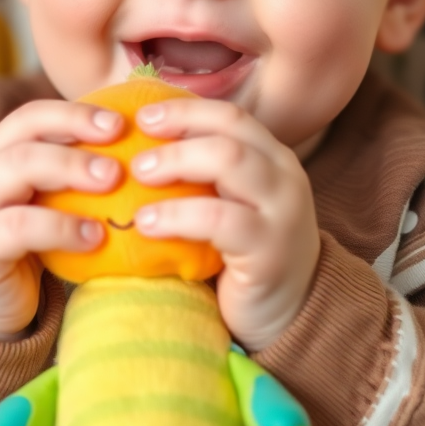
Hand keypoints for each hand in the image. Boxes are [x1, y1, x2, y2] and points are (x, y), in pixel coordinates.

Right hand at [0, 100, 121, 338]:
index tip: (120, 123)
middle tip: (120, 154)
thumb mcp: (44, 206)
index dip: (73, 114)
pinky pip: (18, 226)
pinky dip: (61, 227)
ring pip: (17, 167)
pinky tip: (94, 237)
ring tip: (112, 185)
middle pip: (24, 134)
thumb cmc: (26, 250)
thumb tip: (140, 156)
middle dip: (75, 133)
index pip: (30, 117)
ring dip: (70, 170)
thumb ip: (70, 180)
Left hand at [130, 99, 319, 350]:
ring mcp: (283, 211)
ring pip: (229, 161)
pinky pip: (220, 219)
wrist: (289, 315)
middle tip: (136, 152)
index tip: (142, 116)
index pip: (231, 116)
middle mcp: (285, 176)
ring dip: (176, 163)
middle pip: (230, 131)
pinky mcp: (270, 250)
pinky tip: (147, 224)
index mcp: (273, 158)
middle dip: (178, 130)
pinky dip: (178, 215)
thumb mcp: (230, 205)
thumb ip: (204, 177)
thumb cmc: (244, 256)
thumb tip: (138, 147)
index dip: (185, 110)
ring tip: (138, 177)